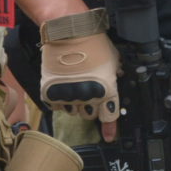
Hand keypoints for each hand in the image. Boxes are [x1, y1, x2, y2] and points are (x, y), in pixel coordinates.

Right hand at [40, 9, 120, 139]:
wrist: (69, 32)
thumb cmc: (94, 43)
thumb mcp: (114, 58)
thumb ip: (116, 74)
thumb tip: (119, 78)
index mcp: (107, 89)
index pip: (110, 116)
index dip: (111, 128)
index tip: (110, 137)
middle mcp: (88, 96)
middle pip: (91, 114)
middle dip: (93, 105)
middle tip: (91, 90)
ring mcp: (68, 96)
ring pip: (75, 110)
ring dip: (78, 102)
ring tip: (77, 85)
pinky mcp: (51, 92)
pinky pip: (58, 105)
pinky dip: (61, 99)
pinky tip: (65, 85)